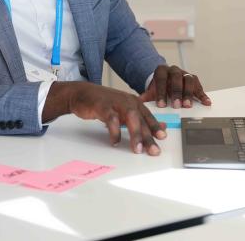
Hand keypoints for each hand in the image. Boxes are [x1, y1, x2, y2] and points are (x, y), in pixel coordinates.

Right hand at [44, 81, 166, 155]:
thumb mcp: (124, 110)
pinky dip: (114, 131)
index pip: (148, 116)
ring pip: (130, 118)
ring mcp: (115, 103)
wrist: (82, 93)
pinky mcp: (102, 106)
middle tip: (153, 150)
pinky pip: (111, 119)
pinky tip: (115, 141)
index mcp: (134, 102)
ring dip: (135, 134)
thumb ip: (140, 119)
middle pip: (141, 119)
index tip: (162, 138)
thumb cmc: (104, 104)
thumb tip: (161, 127)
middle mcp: (127, 101)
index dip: (156, 127)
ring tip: (137, 149)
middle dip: (148, 136)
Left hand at [139, 65, 210, 107]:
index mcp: (161, 70)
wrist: (165, 81)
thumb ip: (144, 97)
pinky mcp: (193, 79)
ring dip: (189, 93)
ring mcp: (184, 73)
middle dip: (176, 93)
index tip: (161, 105)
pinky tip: (205, 102)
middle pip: (176, 78)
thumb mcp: (150, 91)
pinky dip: (202, 94)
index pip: (161, 79)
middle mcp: (173, 70)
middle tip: (176, 106)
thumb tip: (136, 105)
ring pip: (188, 79)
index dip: (161, 92)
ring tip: (188, 105)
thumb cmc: (158, 88)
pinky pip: (199, 85)